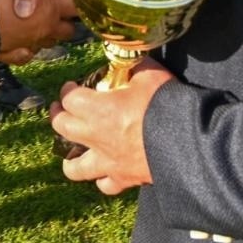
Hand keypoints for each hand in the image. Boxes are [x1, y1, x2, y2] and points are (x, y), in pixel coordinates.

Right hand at [0, 0, 75, 62]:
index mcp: (50, 9)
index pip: (75, 7)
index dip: (74, 1)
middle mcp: (45, 30)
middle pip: (67, 30)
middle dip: (64, 22)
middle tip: (54, 11)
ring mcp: (30, 44)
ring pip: (48, 43)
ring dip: (46, 35)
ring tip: (37, 25)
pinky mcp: (14, 55)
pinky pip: (26, 56)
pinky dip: (26, 50)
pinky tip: (21, 43)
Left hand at [50, 59, 173, 194]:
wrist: (185, 142)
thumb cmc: (164, 104)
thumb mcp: (150, 74)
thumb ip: (134, 66)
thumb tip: (130, 58)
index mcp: (98, 109)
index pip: (69, 99)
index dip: (67, 90)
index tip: (71, 86)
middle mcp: (96, 137)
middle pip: (62, 128)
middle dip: (57, 116)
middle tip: (59, 110)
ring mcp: (107, 161)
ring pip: (74, 167)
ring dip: (70, 159)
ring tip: (72, 152)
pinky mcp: (124, 179)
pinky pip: (105, 184)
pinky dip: (103, 179)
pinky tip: (106, 172)